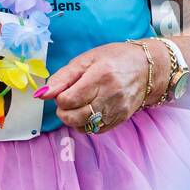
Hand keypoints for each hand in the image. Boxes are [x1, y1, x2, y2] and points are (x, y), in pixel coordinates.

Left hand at [37, 40, 163, 133]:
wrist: (147, 68)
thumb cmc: (114, 58)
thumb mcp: (86, 59)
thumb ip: (63, 77)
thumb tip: (42, 94)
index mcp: (100, 75)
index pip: (68, 100)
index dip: (59, 97)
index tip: (62, 90)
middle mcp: (111, 95)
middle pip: (74, 117)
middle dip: (63, 111)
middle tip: (67, 99)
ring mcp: (117, 110)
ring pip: (83, 127)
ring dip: (74, 118)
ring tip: (78, 104)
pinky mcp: (121, 119)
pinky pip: (96, 130)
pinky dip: (87, 123)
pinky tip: (90, 110)